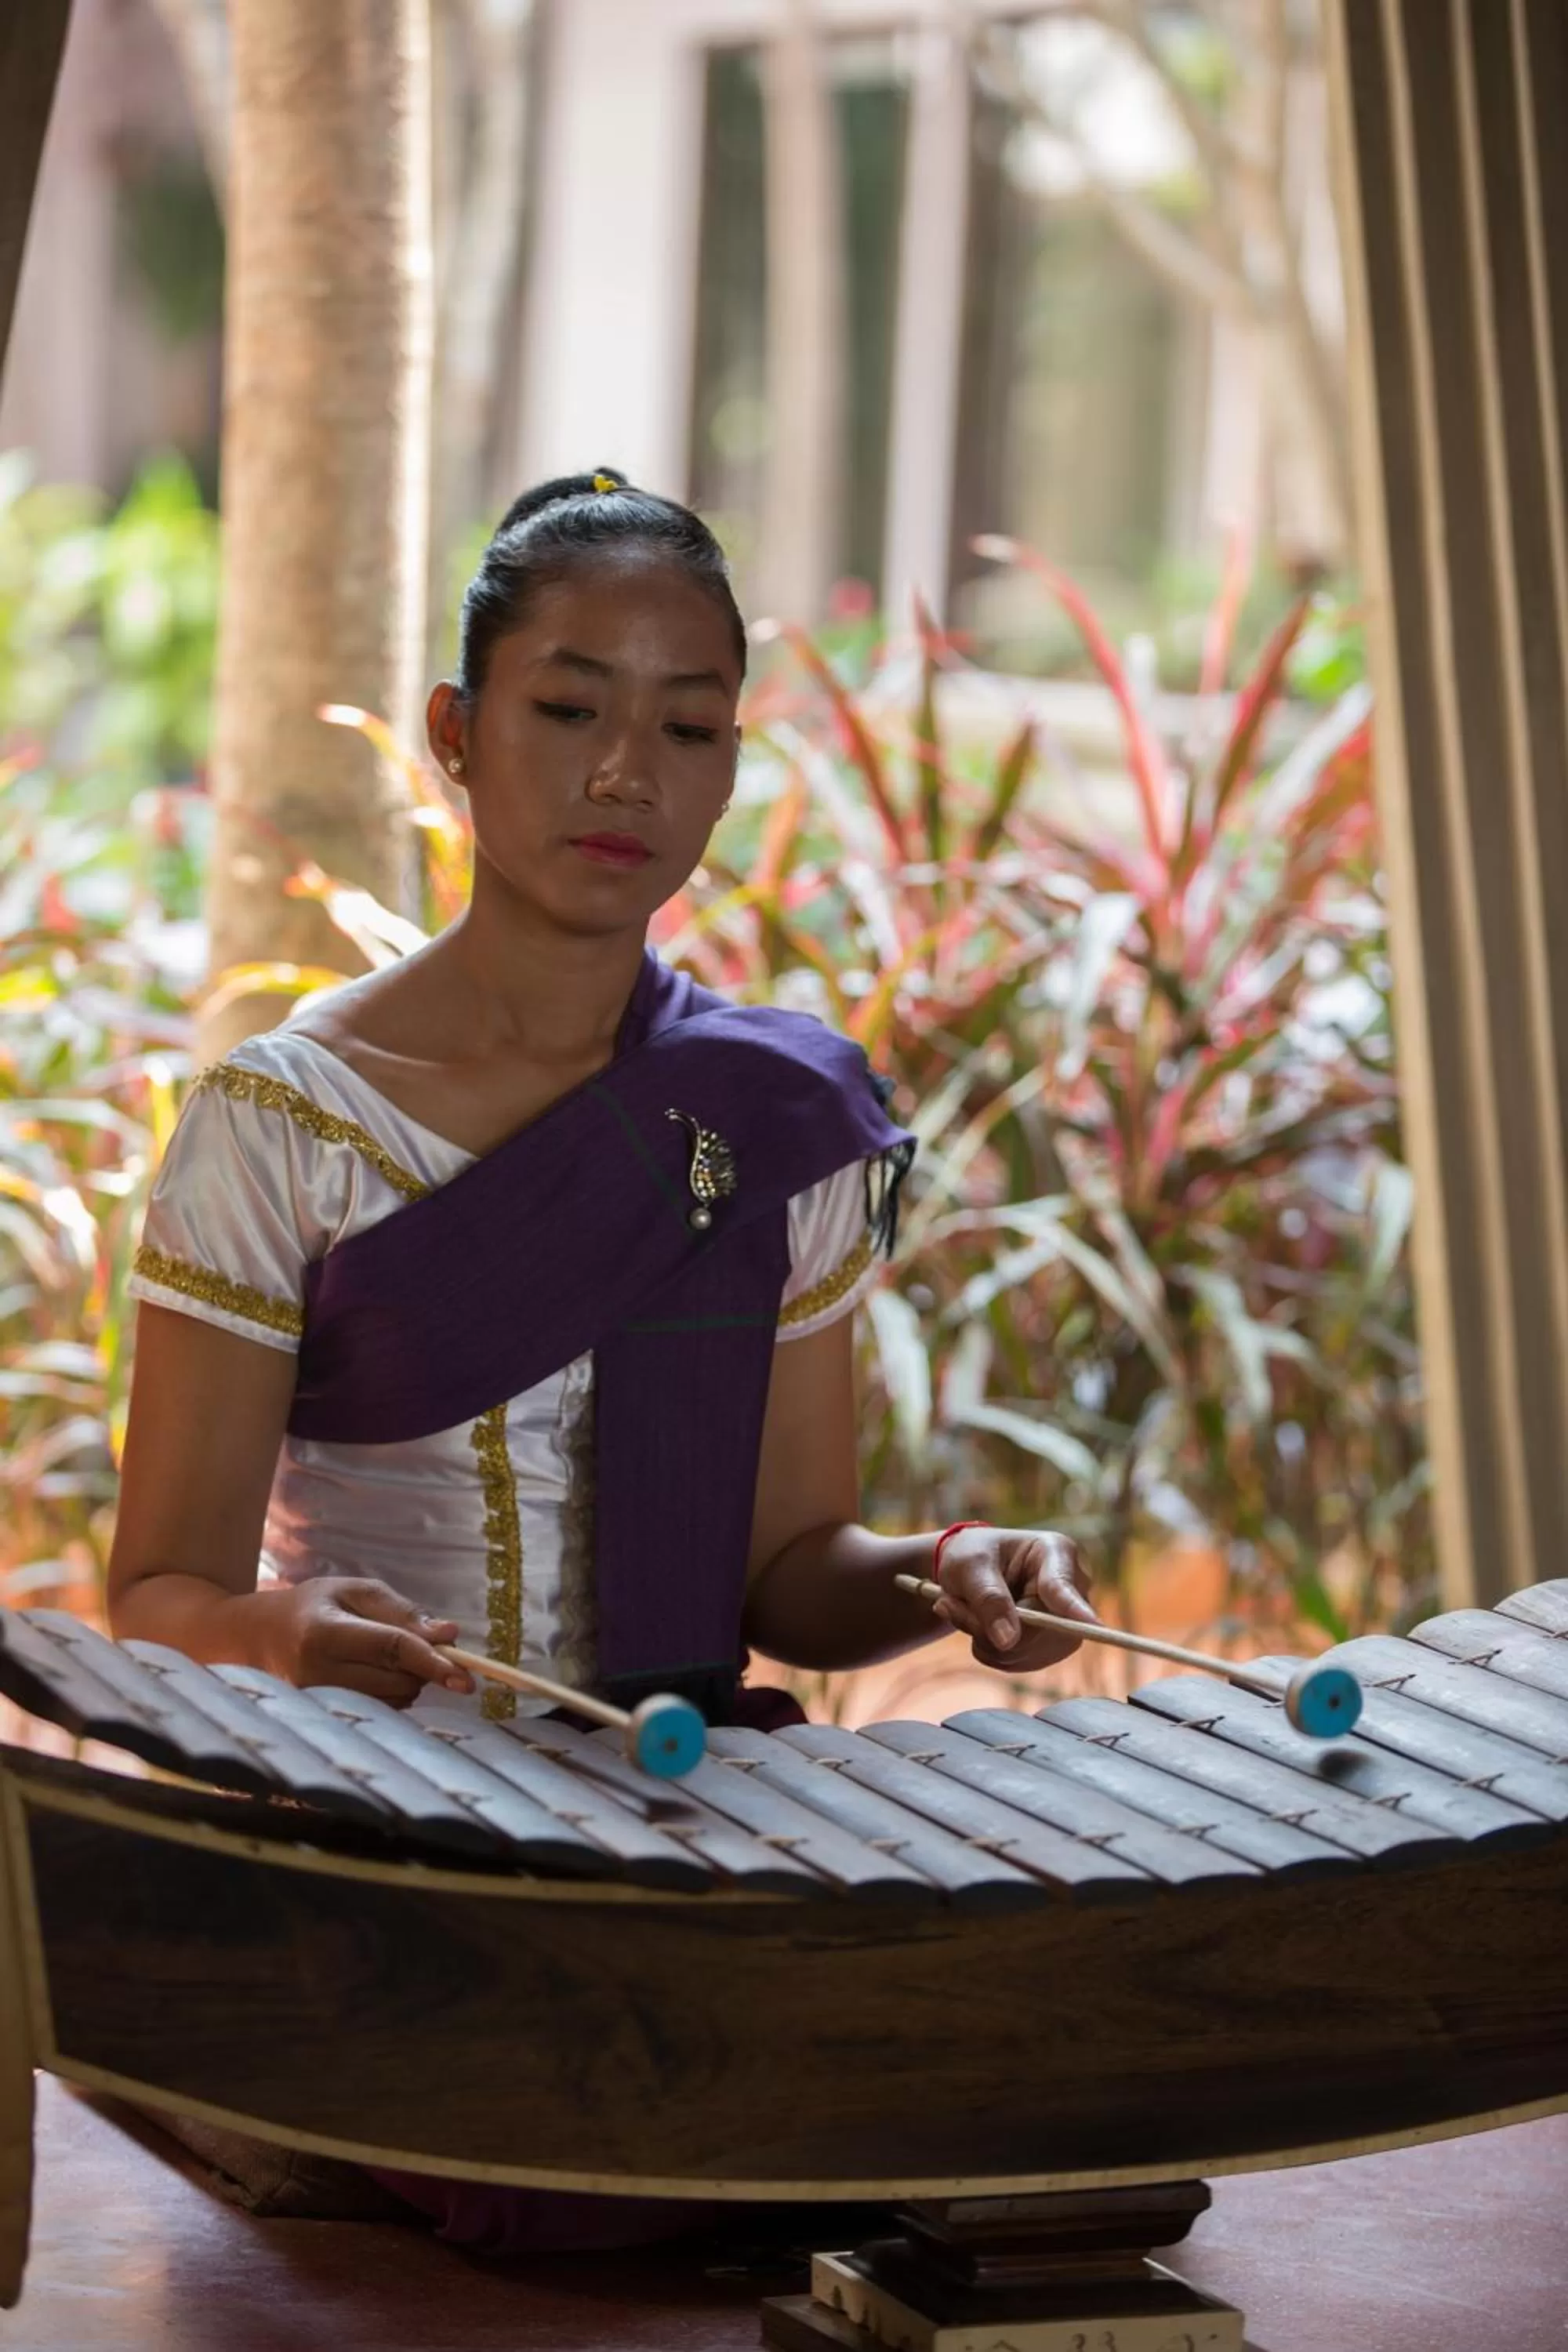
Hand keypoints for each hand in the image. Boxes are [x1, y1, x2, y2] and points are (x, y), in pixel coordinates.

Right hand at [272, 1577, 474, 1706]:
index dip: (432, 1662)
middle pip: (397, 1681)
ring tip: (379, 1655)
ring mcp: (317, 1702)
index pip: (391, 1649)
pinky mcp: (322, 1719)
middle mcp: (316, 1673)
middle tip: (414, 1645)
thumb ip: (403, 1612)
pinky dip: (391, 1695)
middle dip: (420, 1666)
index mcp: (324, 1633)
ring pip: (392, 1701)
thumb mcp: (355, 1591)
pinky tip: (371, 1674)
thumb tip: (449, 1635)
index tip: (467, 1677)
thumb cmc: (312, 1606)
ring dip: (406, 1681)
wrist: (257, 1638)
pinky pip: (379, 1713)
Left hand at [930, 1526, 1096, 1672]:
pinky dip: (995, 1654)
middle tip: (949, 1606)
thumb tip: (1009, 1641)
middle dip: (994, 1630)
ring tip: (966, 1612)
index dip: (1074, 1609)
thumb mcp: (969, 1566)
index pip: (1062, 1588)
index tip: (1094, 1626)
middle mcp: (1074, 1586)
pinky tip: (982, 1632)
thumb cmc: (972, 1556)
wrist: (969, 1570)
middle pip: (1044, 1630)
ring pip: (1033, 1652)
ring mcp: (1068, 1618)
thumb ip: (987, 1598)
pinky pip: (1025, 1662)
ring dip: (990, 1644)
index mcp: (1056, 1552)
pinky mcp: (1056, 1643)